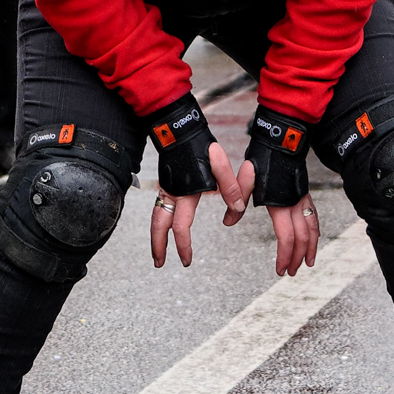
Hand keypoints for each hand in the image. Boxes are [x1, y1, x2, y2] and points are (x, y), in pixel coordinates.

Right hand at [148, 143, 243, 268]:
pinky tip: (162, 228)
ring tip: (157, 252)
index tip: (187, 259)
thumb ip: (231, 188)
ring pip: (155, 218)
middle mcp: (171, 193)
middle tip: (160, 263)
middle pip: (158, 226)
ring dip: (155, 237)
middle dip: (158, 247)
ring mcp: (165, 188)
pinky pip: (158, 208)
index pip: (180, 226)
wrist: (180, 129)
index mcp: (184, 193)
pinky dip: (158, 223)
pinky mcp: (165, 183)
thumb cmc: (200, 146)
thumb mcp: (220, 164)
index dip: (183, 245)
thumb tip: (237, 210)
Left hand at [228, 165, 321, 276]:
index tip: (280, 269)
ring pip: (312, 229)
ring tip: (309, 262)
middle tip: (291, 272)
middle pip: (302, 239)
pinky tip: (314, 238)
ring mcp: (303, 200)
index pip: (286, 238)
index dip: (284, 256)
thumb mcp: (244, 181)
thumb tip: (228, 222)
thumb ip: (236, 203)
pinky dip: (315, 232)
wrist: (280, 143)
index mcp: (280, 205)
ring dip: (311, 248)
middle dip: (297, 258)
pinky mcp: (304, 194)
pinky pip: (313, 218)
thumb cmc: (261, 160)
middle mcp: (295, 204)